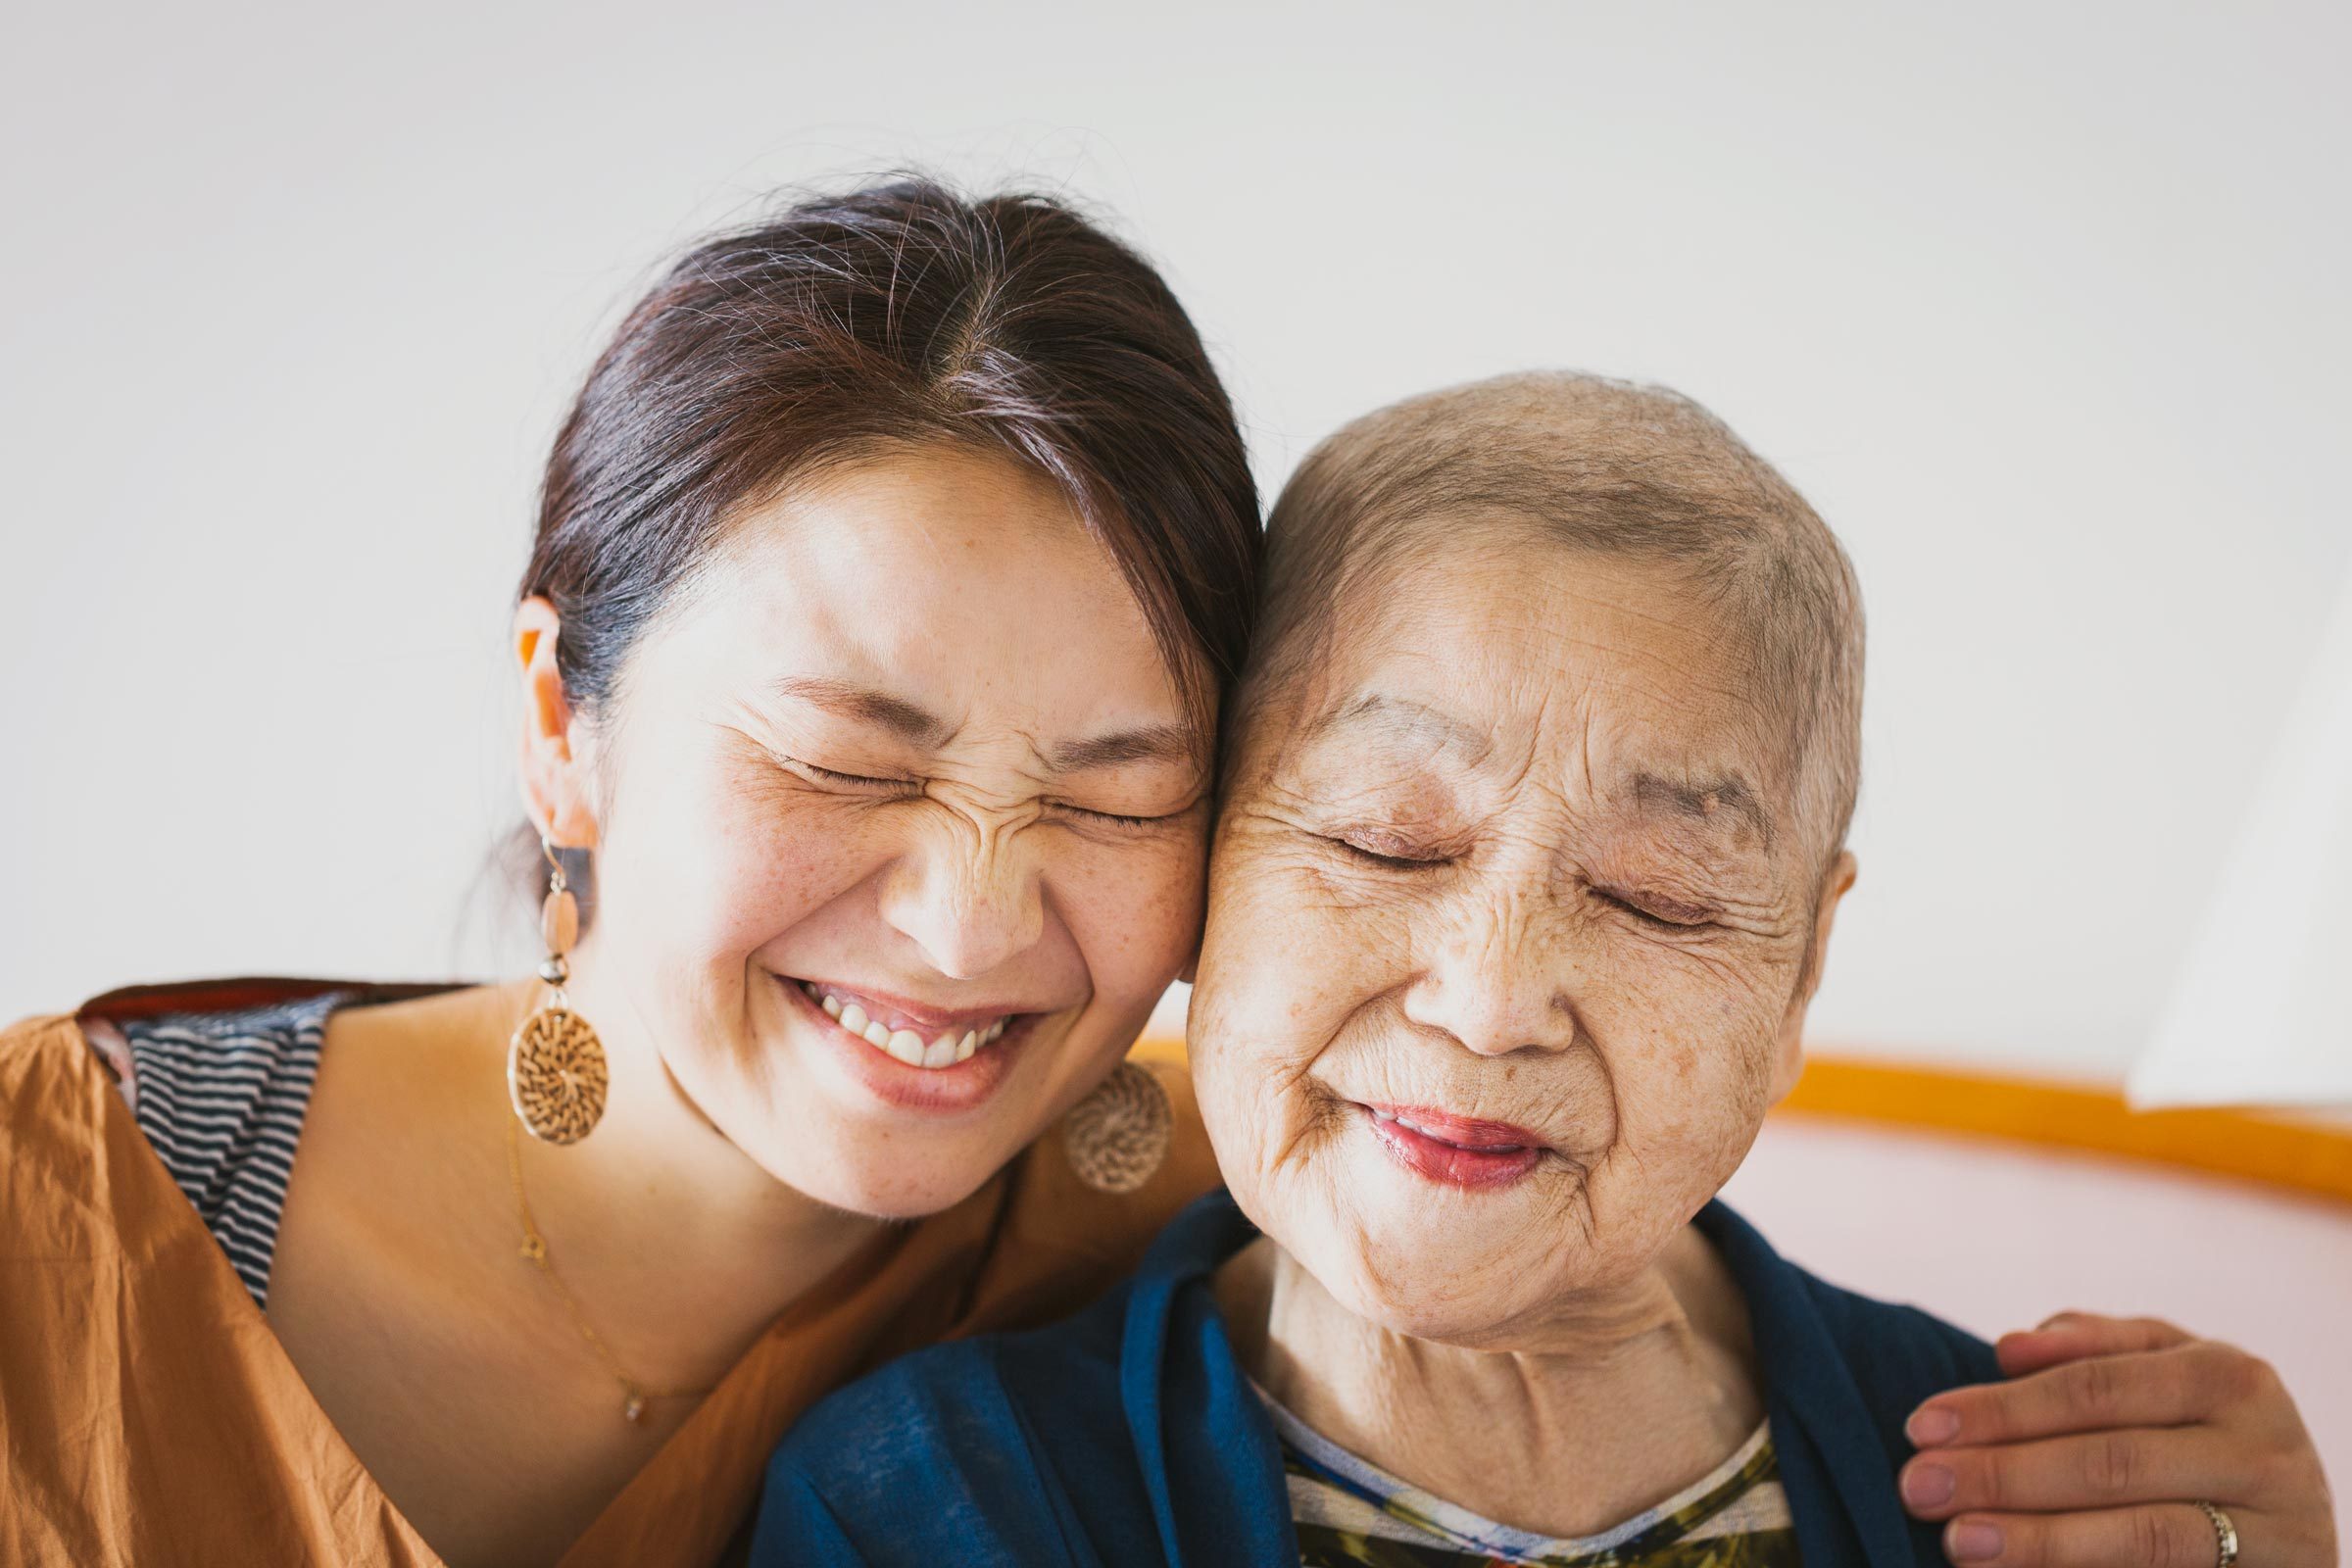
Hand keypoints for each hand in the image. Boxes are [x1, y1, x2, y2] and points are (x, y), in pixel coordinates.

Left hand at [1898, 1313, 2335, 1566]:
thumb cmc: (2204, 1428)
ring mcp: (2276, 1532)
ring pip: (2144, 1537)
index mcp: (2227, 1376)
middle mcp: (2262, 1451)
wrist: (2295, 1517)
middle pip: (2112, 1463)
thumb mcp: (2165, 1371)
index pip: (2094, 1389)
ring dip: (2040, 1541)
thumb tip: (2007, 1348)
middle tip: (1919, 1488)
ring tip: (1958, 1543)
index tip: (1922, 1427)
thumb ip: (2091, 1350)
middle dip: (2003, 1475)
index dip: (2003, 1409)